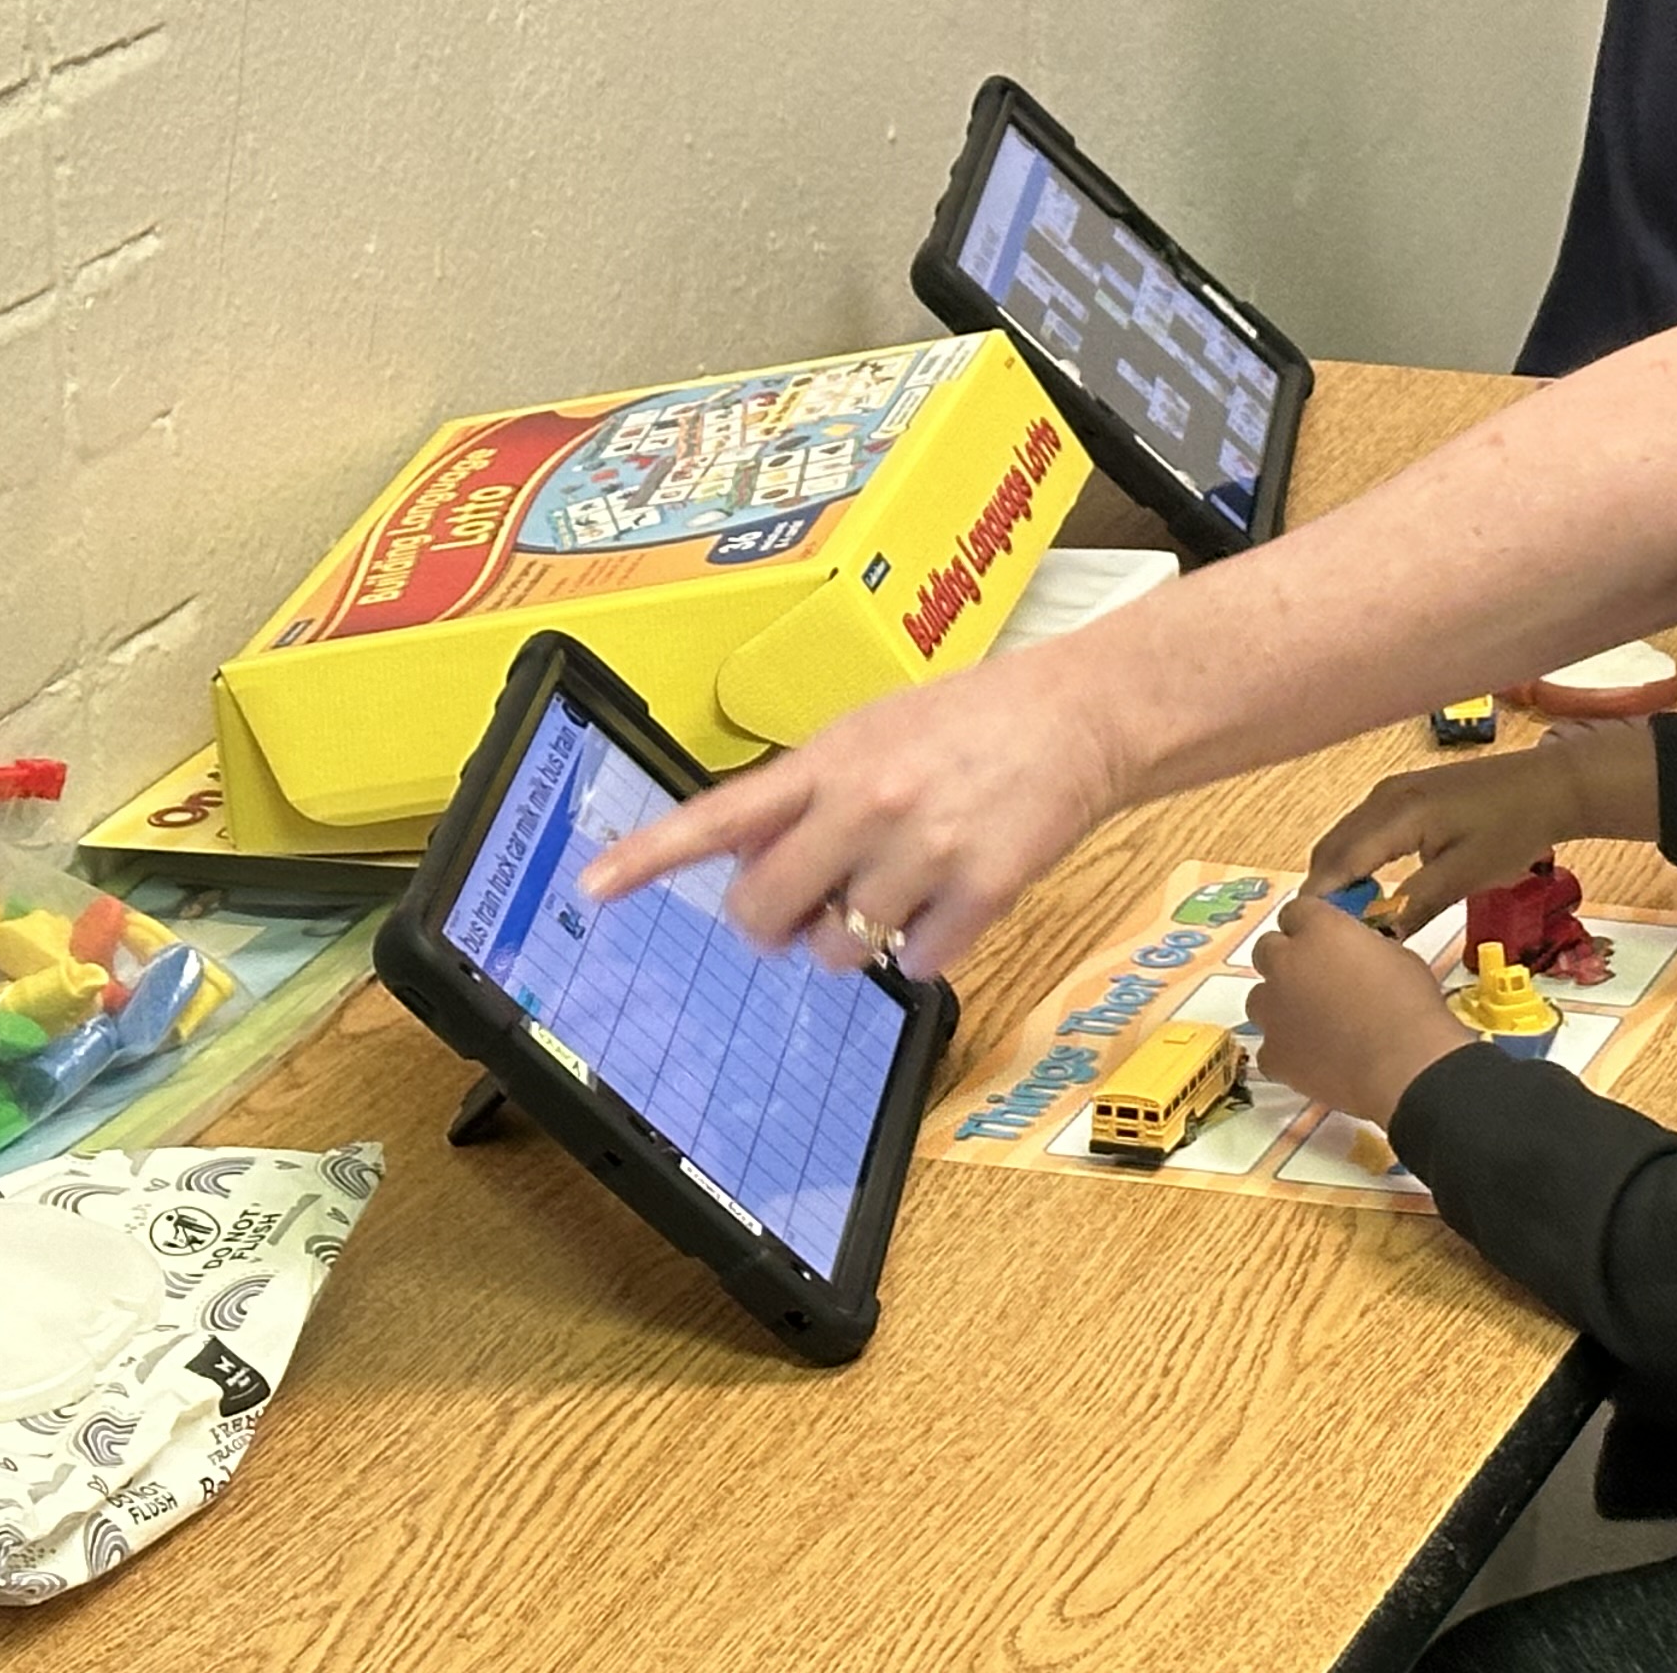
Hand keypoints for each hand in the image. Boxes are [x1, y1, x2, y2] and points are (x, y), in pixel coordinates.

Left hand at [576, 637, 1128, 982]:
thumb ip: (808, 792)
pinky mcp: (982, 890)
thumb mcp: (872, 733)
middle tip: (799, 910)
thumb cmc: (970, 722)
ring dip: (852, 938)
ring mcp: (924, 851)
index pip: (721, 816)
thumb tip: (751, 867)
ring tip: (896, 890)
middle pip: (765, 910)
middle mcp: (867, 805)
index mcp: (830, 761)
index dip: (652, 856)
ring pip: (836, 949)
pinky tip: (948, 902)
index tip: (596, 885)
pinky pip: (916, 963)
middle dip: (771, 925)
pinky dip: (925, 948)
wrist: (1081, 714)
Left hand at [1246, 899, 1476, 1127]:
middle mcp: (1286, 963)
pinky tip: (1316, 1058)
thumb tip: (1354, 955)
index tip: (1325, 939)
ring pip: (1260, 998)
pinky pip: (1271, 1046)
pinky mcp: (1272, 1054)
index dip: (1309, 925)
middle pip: (1266, 949)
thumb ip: (1361, 947)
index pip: (1296, 912)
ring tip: (1312, 1021)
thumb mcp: (1396, 955)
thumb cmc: (1411, 1003)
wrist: (1404, 1065)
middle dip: (1286, 959)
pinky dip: (1288, 1049)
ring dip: (1280, 1003)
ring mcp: (1273, 1011)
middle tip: (1315, 978)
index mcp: (1319, 930)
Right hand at [1307, 723, 1659, 930]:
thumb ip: (1416, 904)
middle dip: (1325, 891)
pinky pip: (1365, 830)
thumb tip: (1376, 941)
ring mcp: (1393, 791)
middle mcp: (1384, 796)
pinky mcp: (1406, 793)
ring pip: (1346, 838)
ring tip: (1348, 921)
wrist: (1551, 786)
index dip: (1321, 901)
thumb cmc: (1513, 830)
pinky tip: (1373, 891)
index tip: (1310, 938)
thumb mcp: (1465, 875)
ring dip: (1340, 876)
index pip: (1340, 861)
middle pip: (1333, 848)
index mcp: (1397, 813)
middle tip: (1327, 939)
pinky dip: (1358, 860)